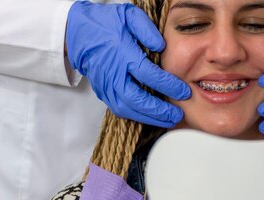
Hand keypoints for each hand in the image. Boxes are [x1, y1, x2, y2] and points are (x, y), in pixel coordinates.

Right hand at [65, 1, 190, 127]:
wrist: (79, 34)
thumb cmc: (106, 24)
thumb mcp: (128, 16)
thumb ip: (146, 29)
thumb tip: (161, 46)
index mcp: (122, 54)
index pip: (148, 74)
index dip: (168, 85)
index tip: (184, 91)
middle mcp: (113, 74)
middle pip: (137, 99)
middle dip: (159, 110)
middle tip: (177, 115)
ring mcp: (106, 86)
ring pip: (128, 110)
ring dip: (149, 118)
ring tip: (168, 121)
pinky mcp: (103, 94)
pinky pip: (120, 110)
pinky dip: (137, 117)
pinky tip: (152, 118)